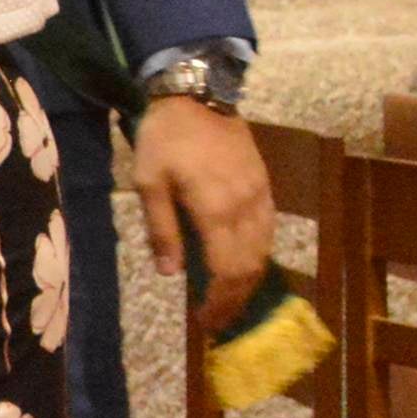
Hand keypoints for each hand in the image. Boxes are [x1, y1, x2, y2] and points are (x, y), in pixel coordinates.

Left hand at [129, 95, 277, 336]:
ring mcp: (261, 198)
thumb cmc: (165, 138)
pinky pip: (269, 232)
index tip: (207, 322)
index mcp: (216, 210)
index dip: (219, 302)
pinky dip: (258, 257)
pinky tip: (243, 266)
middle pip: (250, 269)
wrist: (198, 95)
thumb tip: (171, 274)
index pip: (227, 272)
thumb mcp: (148, 181)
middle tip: (218, 320)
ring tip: (229, 300)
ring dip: (249, 282)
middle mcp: (246, 209)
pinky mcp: (265, 187)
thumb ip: (162, 230)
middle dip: (236, 300)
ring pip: (264, 253)